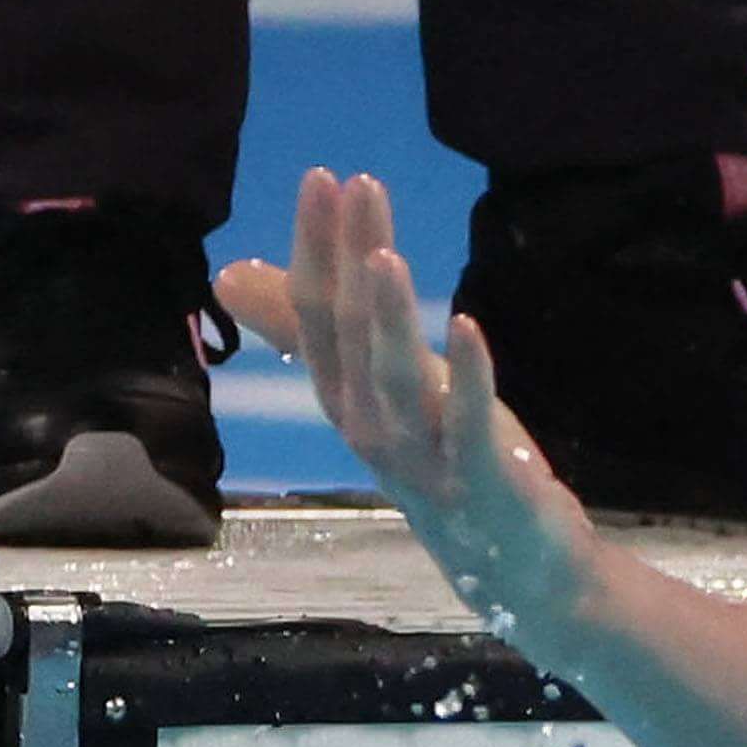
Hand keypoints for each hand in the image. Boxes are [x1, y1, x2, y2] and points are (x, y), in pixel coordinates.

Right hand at [217, 168, 599, 639]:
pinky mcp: (480, 480)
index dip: (316, 246)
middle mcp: (370, 427)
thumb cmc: (445, 466)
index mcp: (347, 400)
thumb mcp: (381, 390)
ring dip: (390, 316)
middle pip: (350, 333)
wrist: (514, 569)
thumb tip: (233, 271)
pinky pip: (467, 425)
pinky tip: (468, 326)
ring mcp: (423, 458)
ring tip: (386, 253)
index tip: (324, 177)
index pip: (317, 313)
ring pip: (395, 380)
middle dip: (349, 257)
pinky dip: (468, 376)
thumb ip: (314, 332)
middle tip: (351, 184)